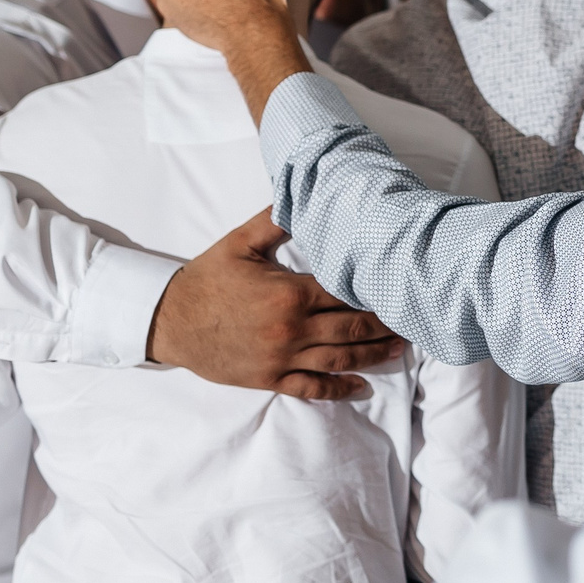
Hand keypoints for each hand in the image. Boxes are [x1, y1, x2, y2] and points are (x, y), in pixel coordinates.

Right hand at [147, 209, 404, 399]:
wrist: (169, 321)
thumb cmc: (207, 279)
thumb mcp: (239, 243)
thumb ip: (274, 220)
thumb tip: (300, 194)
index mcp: (290, 293)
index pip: (346, 292)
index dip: (376, 290)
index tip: (401, 287)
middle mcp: (291, 328)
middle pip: (352, 327)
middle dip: (386, 325)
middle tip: (414, 320)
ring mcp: (281, 357)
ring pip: (339, 359)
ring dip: (373, 355)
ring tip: (399, 349)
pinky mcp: (270, 378)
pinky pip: (311, 388)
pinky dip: (338, 389)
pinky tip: (360, 386)